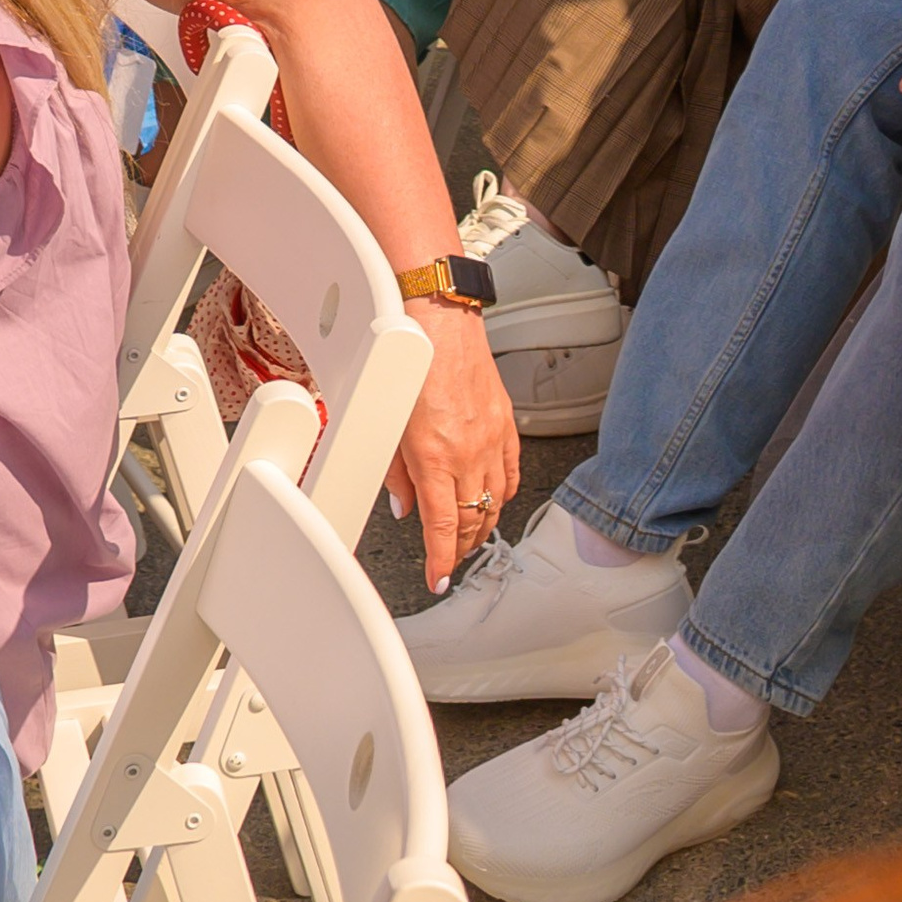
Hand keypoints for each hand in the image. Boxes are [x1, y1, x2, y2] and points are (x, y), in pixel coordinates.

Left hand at [387, 301, 519, 594]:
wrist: (440, 321)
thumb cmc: (411, 362)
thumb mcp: (389, 425)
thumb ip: (395, 473)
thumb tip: (404, 506)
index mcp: (435, 457)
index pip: (443, 528)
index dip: (440, 562)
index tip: (436, 579)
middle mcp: (468, 452)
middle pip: (472, 521)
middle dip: (458, 549)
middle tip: (446, 560)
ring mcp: (492, 438)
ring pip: (495, 503)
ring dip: (481, 526)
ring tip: (468, 537)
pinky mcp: (506, 423)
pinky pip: (511, 473)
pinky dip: (502, 495)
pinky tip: (493, 501)